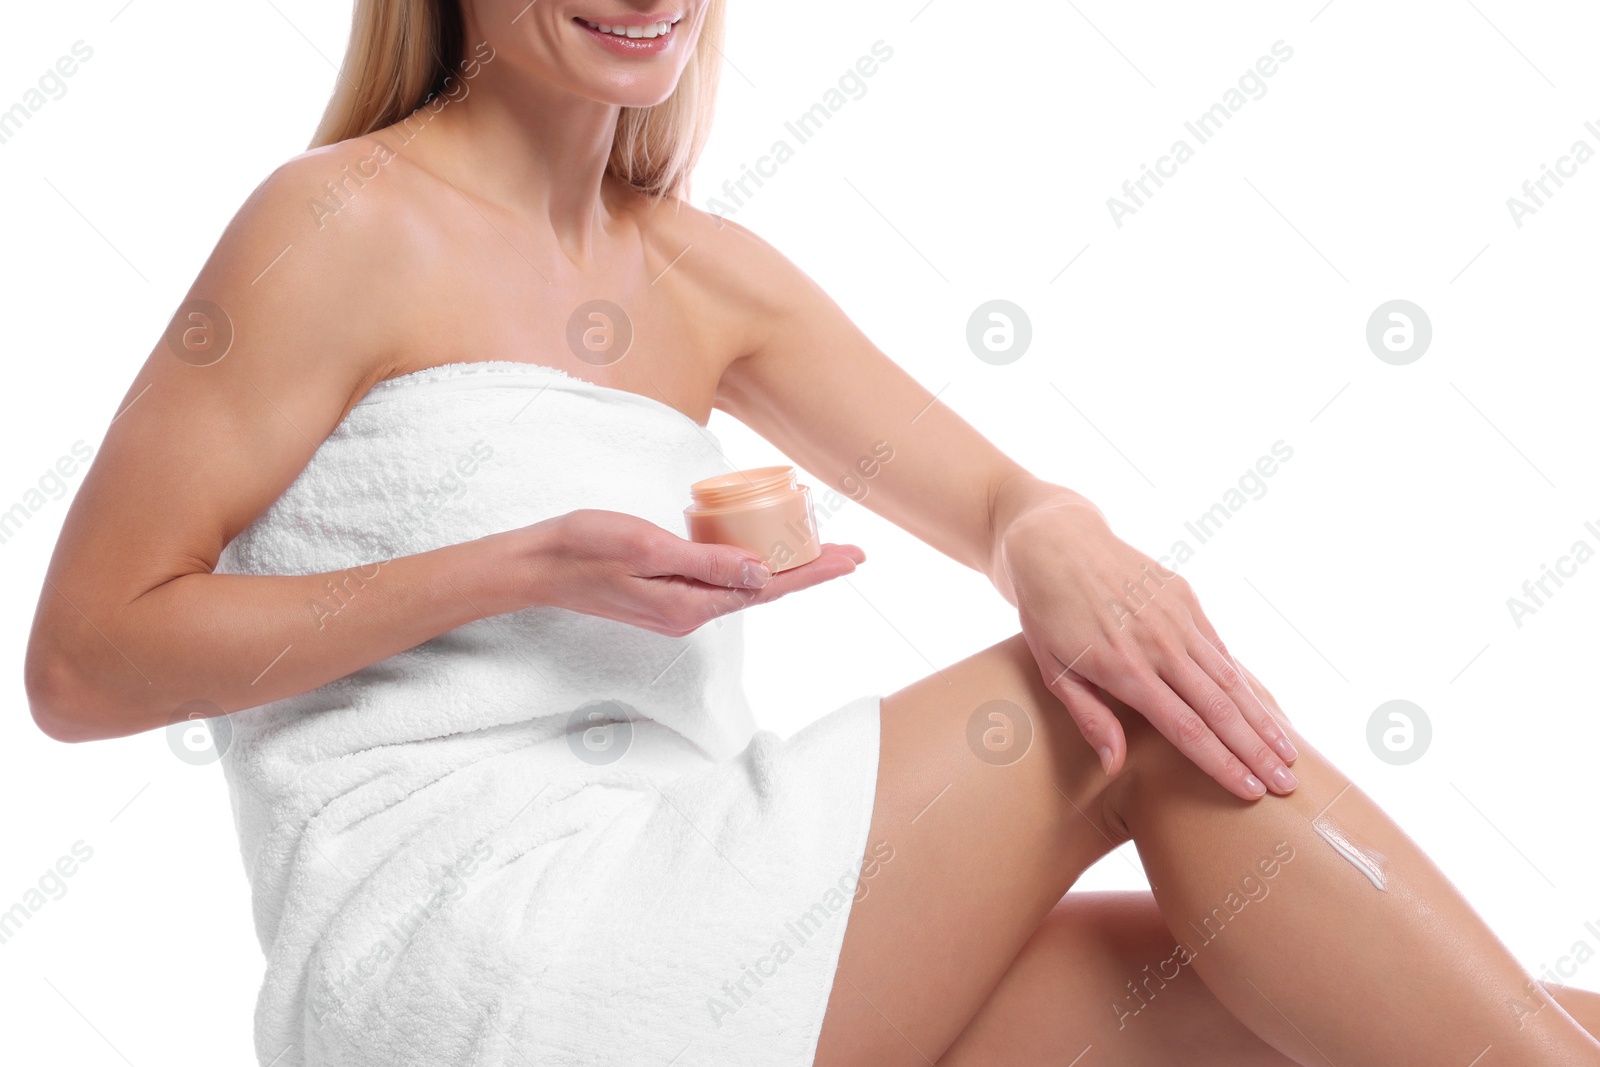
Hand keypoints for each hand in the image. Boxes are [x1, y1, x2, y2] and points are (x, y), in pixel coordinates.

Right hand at [526, 508, 863, 635]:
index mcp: (691, 604)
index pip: (768, 588)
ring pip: (744, 587)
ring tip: (819, 551)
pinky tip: (760, 553)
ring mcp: (679, 608)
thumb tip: (761, 572)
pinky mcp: (666, 597)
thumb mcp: (647, 546)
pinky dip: (749, 567)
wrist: (539, 567)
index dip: (814, 571)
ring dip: (782, 570)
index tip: (852, 558)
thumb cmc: (586, 548)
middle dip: (810, 570)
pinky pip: (720, 582)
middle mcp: (691, 613)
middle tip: (852, 551)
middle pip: (764, 590)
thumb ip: (705, 563)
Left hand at [996, 495, 1298, 800]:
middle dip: (1256, 751)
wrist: (1054, 542)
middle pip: (1219, 709)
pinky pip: (1219, 648)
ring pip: (1229, 679)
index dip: (1221, 763)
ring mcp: (1175, 618)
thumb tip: (1114, 765)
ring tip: (1288, 754)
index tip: (1251, 791)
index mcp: (1125, 670)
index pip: (1186, 729)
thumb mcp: (1053, 670)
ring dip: (1262, 719)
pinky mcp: (1184, 597)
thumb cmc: (1046, 614)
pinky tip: (1262, 709)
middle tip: (1286, 785)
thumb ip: (1089, 717)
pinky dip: (1242, 681)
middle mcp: (1158, 645)